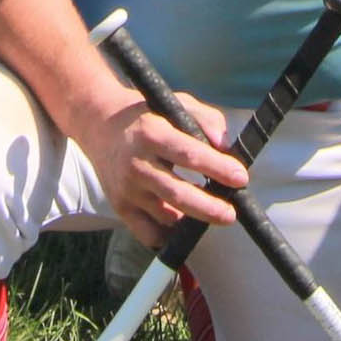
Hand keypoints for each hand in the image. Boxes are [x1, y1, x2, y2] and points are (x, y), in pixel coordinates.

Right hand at [74, 87, 247, 245]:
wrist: (99, 124)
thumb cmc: (147, 116)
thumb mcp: (176, 104)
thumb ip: (207, 120)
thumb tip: (227, 146)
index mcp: (152, 134)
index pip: (189, 154)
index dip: (218, 168)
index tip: (241, 178)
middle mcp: (137, 164)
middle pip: (177, 194)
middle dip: (208, 208)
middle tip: (230, 215)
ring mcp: (126, 189)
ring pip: (166, 216)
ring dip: (192, 220)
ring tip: (209, 212)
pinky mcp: (120, 207)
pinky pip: (148, 233)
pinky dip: (168, 236)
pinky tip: (183, 225)